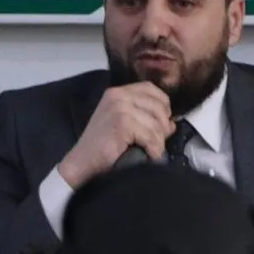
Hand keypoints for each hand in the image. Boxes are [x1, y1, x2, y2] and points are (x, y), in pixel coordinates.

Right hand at [58, 82, 173, 186]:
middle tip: (154, 141)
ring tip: (149, 150)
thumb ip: (146, 117)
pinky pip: (152, 136)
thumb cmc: (103, 147)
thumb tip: (172, 123)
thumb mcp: (125, 124)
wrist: (81, 164)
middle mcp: (118, 95)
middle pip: (160, 107)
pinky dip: (154, 149)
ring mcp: (120, 108)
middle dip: (162, 127)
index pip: (151, 89)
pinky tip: (147, 155)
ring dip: (158, 141)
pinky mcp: (122, 123)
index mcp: (118, 92)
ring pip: (158, 124)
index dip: (163, 106)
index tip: (160, 123)